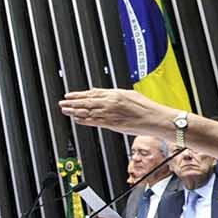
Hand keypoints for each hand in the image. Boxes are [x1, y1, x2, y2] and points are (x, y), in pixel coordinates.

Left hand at [58, 87, 172, 136]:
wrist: (155, 119)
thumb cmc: (146, 107)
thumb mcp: (128, 94)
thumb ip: (111, 93)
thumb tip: (97, 91)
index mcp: (114, 94)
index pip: (91, 93)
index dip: (78, 94)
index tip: (69, 95)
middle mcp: (110, 103)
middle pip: (86, 102)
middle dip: (72, 102)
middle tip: (62, 102)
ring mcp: (110, 114)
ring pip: (88, 112)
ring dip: (74, 111)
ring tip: (65, 110)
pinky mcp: (112, 125)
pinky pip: (94, 122)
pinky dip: (84, 120)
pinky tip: (76, 119)